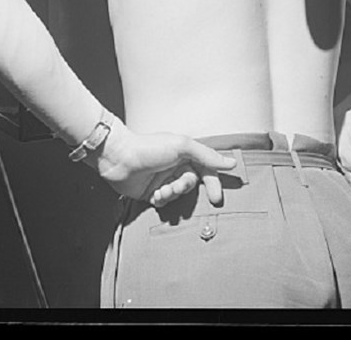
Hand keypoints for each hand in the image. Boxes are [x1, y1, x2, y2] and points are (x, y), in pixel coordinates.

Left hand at [93, 124, 237, 208]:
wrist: (119, 158)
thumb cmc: (149, 148)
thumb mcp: (182, 146)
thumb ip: (207, 156)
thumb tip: (232, 163)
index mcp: (185, 154)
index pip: (206, 170)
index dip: (213, 183)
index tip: (216, 198)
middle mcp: (175, 167)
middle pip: (192, 185)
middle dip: (184, 188)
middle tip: (175, 186)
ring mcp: (163, 180)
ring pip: (179, 196)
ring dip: (171, 195)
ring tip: (160, 190)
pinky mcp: (152, 193)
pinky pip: (165, 203)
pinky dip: (161, 201)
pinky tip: (153, 195)